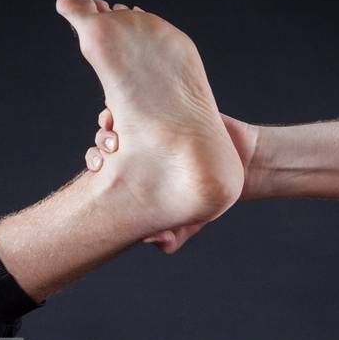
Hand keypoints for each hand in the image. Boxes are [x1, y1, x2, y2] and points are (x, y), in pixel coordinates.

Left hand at [86, 107, 261, 253]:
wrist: (243, 162)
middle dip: (99, 146)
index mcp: (138, 173)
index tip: (99, 168)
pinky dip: (122, 102)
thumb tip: (153, 241)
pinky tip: (125, 112)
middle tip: (108, 150)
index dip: (95, 165)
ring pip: (114, 120)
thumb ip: (174, 236)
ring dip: (107, 124)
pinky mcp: (166, 106)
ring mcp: (151, 126)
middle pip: (103, 143)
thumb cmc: (211, 192)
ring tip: (116, 132)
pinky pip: (136, 98)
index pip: (104, 168)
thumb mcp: (192, 219)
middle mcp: (140, 149)